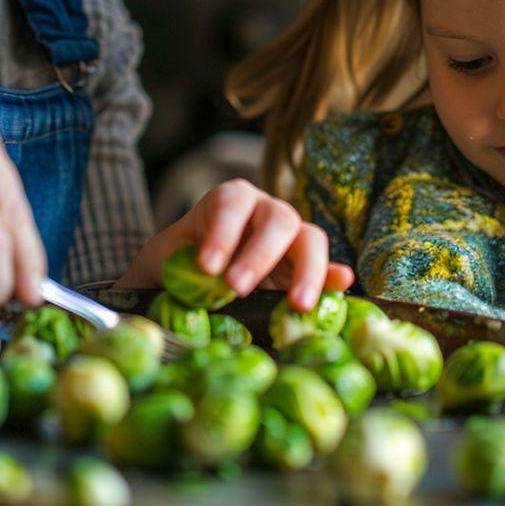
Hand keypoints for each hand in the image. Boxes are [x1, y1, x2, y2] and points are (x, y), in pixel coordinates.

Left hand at [118, 178, 354, 310]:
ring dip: (306, 270)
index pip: (232, 204)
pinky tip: (342, 285)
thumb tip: (196, 281)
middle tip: (238, 287)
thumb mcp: (162, 264)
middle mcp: (263, 211)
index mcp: (228, 201)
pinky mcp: (303, 270)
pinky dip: (333, 278)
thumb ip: (173, 271)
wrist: (177, 285)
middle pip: (278, 219)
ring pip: (309, 239)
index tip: (207, 267)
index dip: (224, 232)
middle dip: (261, 254)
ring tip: (297, 304)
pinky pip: (325, 269)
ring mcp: (288, 239)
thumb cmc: (169, 268)